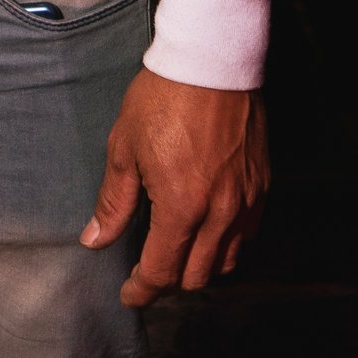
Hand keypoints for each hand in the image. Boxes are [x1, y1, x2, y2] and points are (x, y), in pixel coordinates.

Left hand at [81, 67, 267, 306]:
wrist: (211, 61)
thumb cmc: (162, 99)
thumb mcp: (124, 147)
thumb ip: (113, 202)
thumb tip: (95, 240)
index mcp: (181, 208)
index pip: (162, 272)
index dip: (142, 290)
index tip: (129, 295)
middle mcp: (220, 214)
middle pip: (197, 276)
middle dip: (169, 280)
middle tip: (147, 270)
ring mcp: (246, 201)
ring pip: (228, 262)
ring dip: (201, 266)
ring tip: (177, 251)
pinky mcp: (263, 186)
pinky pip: (247, 234)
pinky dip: (227, 243)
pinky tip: (208, 228)